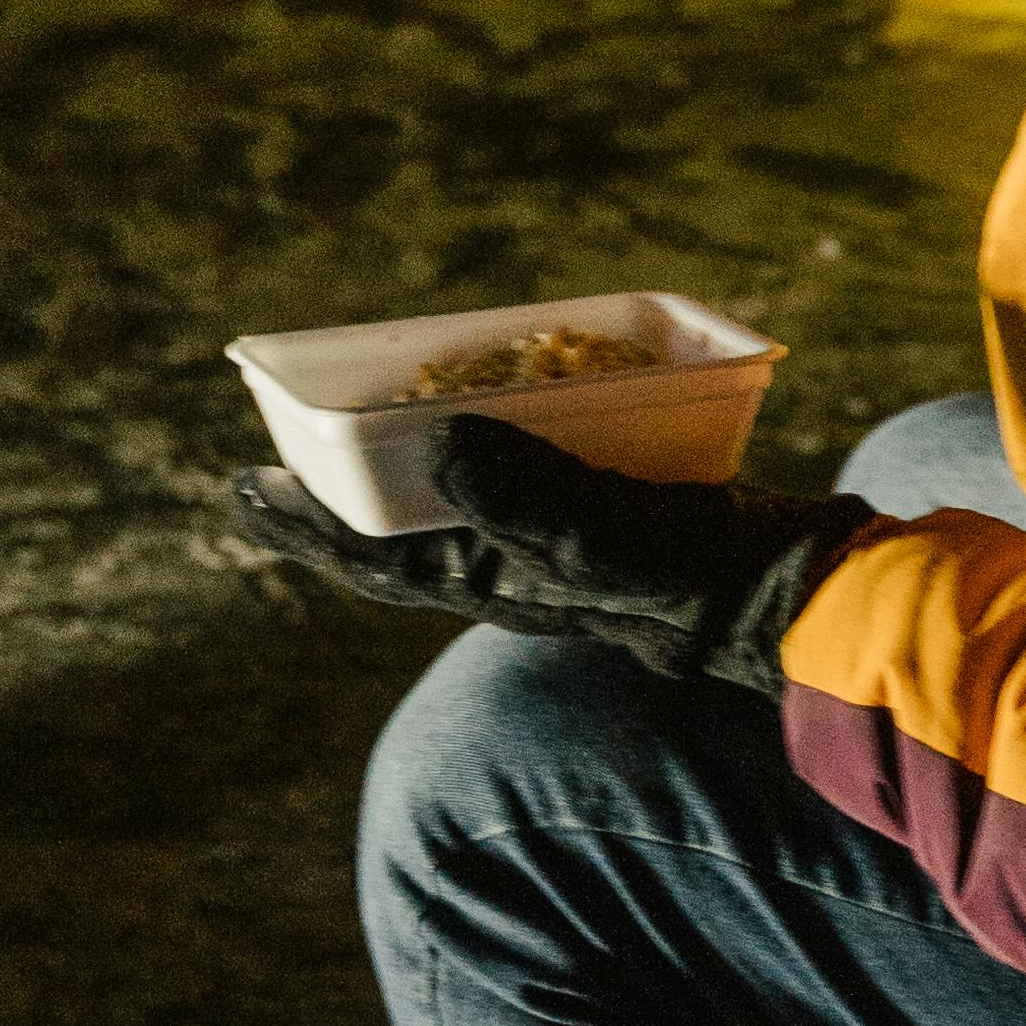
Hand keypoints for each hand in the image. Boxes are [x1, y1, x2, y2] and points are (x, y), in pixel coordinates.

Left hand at [228, 417, 868, 692]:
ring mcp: (552, 551)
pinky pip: (510, 488)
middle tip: (272, 463)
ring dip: (395, 480)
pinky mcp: (597, 522)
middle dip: (333, 502)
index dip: (304, 523)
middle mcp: (510, 571)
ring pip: (449, 514)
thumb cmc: (693, 571)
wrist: (785, 598)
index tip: (240, 488)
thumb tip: (440, 444)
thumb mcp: (606, 530)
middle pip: (398, 535)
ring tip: (352, 440)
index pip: (375, 555)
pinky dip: (478, 456)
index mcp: (494, 581)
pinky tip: (479, 426)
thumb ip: (529, 493)